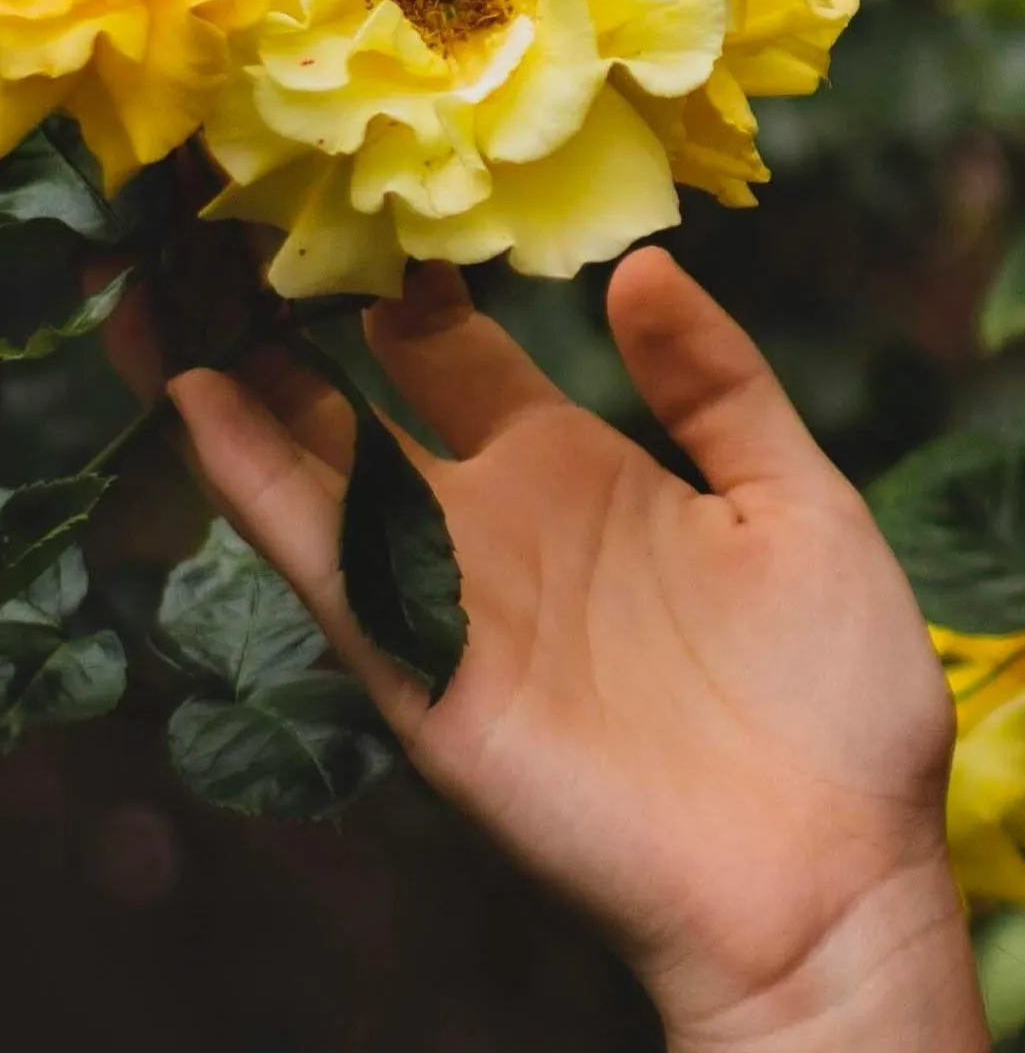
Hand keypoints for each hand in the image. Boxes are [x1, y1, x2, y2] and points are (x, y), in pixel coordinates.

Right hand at [130, 250, 960, 1033]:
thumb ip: (719, 386)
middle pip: (358, 403)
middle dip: (284, 322)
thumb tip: (643, 264)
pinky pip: (340, 572)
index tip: (352, 182)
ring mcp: (459, 602)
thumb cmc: (838, 692)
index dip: (405, 277)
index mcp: (587, 472)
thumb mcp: (797, 499)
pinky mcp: (437, 684)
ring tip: (157, 286)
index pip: (459, 356)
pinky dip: (266, 489)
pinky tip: (202, 406)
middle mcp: (501, 526)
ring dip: (233, 387)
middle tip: (209, 215)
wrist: (837, 869)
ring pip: (319, 473)